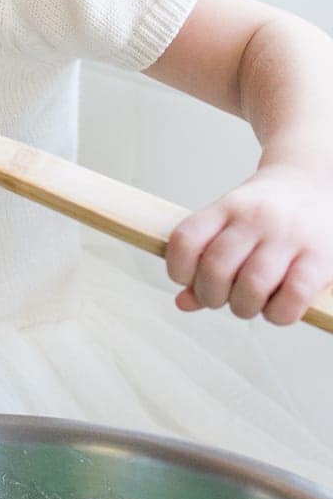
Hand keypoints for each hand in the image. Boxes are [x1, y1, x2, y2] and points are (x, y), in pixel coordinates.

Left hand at [165, 162, 332, 325]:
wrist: (318, 184)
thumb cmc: (268, 214)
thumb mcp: (231, 223)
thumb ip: (205, 262)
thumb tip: (182, 303)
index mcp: (227, 206)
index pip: (185, 240)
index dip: (178, 270)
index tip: (190, 279)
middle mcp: (256, 217)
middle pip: (216, 269)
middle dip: (211, 296)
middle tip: (222, 297)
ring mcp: (289, 236)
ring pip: (252, 286)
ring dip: (244, 308)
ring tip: (250, 303)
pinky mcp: (320, 256)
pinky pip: (293, 297)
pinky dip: (278, 314)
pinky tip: (278, 307)